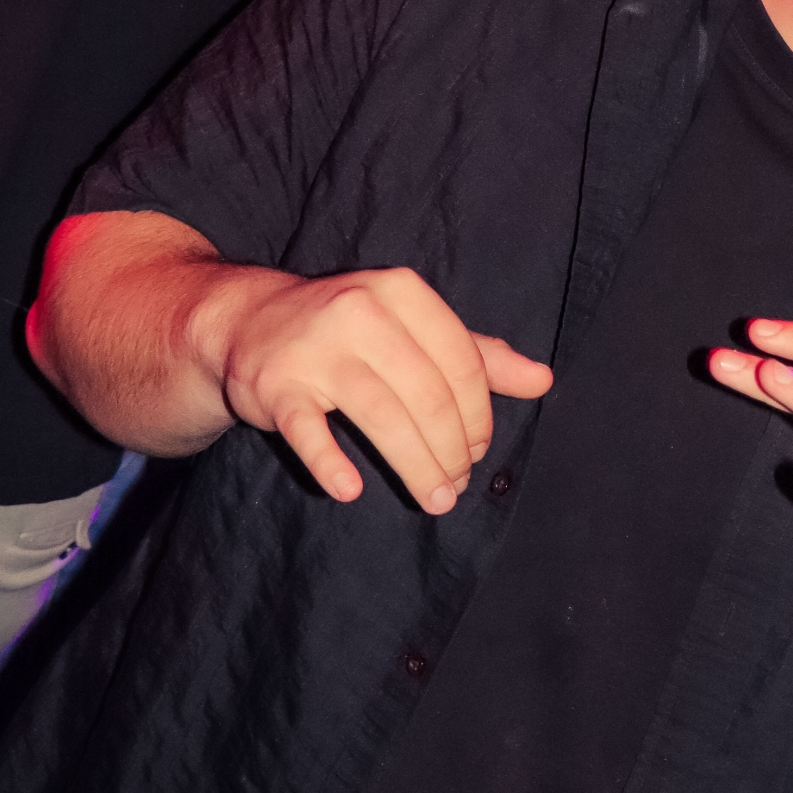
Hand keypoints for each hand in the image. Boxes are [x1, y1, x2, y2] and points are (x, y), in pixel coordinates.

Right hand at [206, 265, 550, 514]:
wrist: (248, 322)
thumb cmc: (350, 330)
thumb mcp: (415, 328)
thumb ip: (479, 355)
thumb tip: (543, 381)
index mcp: (403, 293)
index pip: (462, 363)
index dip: (479, 417)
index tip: (478, 452)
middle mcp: (360, 311)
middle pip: (428, 395)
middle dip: (452, 451)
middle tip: (456, 487)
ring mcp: (315, 348)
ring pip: (381, 416)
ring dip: (415, 467)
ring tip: (435, 500)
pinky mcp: (275, 385)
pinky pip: (307, 430)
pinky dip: (330, 463)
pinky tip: (351, 490)